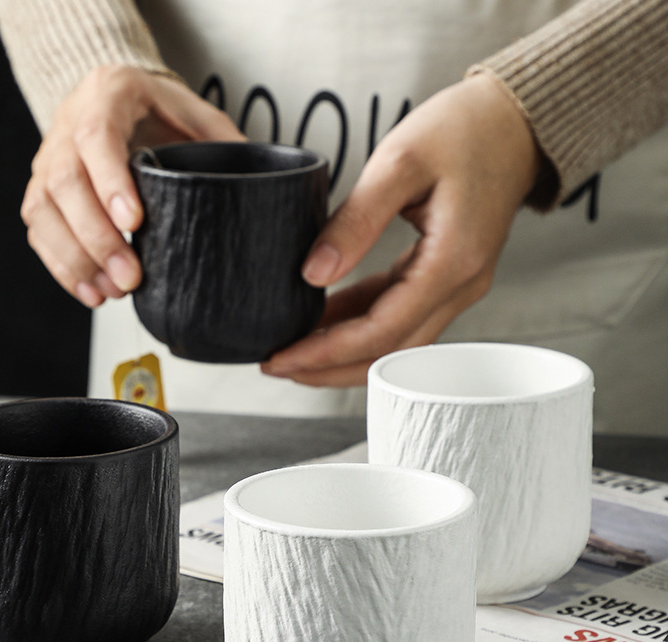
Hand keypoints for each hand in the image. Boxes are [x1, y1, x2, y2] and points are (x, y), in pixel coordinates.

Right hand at [21, 65, 243, 306]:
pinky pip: (39, 230)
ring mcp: (48, 158)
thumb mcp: (196, 113)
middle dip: (97, 238)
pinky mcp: (43, 190)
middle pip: (65, 182)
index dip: (111, 183)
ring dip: (77, 259)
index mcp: (108, 94)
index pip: (96, 136)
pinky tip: (92, 291)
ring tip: (112, 291)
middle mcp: (68, 123)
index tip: (135, 224)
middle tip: (130, 277)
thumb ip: (222, 143)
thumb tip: (258, 188)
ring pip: (43, 211)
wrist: (118, 98)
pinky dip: (63, 267)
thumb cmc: (159, 109)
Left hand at [261, 74, 543, 385]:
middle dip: (330, 367)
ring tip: (295, 347)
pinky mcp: (446, 276)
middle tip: (279, 364)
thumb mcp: (399, 162)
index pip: (381, 331)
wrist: (513, 121)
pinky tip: (326, 318)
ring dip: (344, 351)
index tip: (283, 357)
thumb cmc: (464, 130)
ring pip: (394, 342)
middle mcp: (460, 286)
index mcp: (452, 263)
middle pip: (389, 352)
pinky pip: (399, 313)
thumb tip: (314, 275)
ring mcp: (456, 285)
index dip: (327, 352)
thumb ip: (355, 221)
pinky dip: (360, 323)